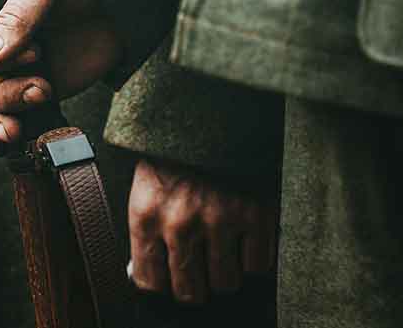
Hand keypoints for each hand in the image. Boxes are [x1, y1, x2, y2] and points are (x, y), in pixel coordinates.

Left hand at [128, 159, 277, 304]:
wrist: (210, 111)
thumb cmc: (175, 153)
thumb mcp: (145, 187)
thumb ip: (146, 231)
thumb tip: (148, 275)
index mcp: (145, 214)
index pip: (149, 282)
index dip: (162, 283)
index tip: (169, 276)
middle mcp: (180, 223)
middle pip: (189, 291)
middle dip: (194, 284)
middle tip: (199, 269)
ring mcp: (220, 220)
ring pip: (225, 284)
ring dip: (225, 271)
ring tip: (222, 248)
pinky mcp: (255, 214)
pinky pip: (257, 266)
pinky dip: (254, 257)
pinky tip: (245, 236)